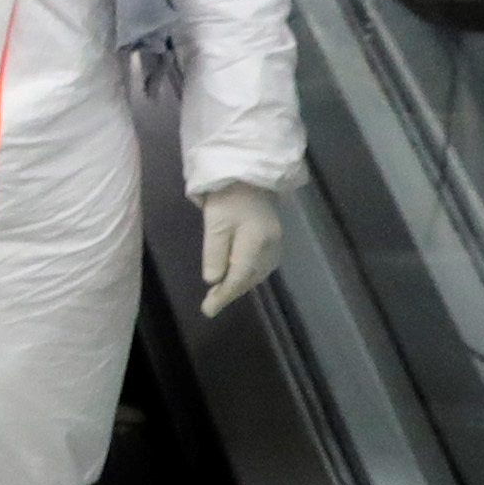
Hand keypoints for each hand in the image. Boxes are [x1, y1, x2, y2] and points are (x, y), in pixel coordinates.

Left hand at [197, 181, 287, 315]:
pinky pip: (262, 264)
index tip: (208, 311)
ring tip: (222, 294)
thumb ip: (214, 254)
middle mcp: (270, 247)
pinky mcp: (274, 237)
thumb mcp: (214, 224)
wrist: (250, 173)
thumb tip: (214, 281)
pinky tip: (239, 276)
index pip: (238, 277)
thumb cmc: (228, 196)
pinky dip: (249, 274)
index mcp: (255, 243)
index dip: (223, 296)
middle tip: (211, 304)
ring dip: (241, 284)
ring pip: (257, 273)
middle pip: (250, 278)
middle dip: (231, 292)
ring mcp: (276, 242)